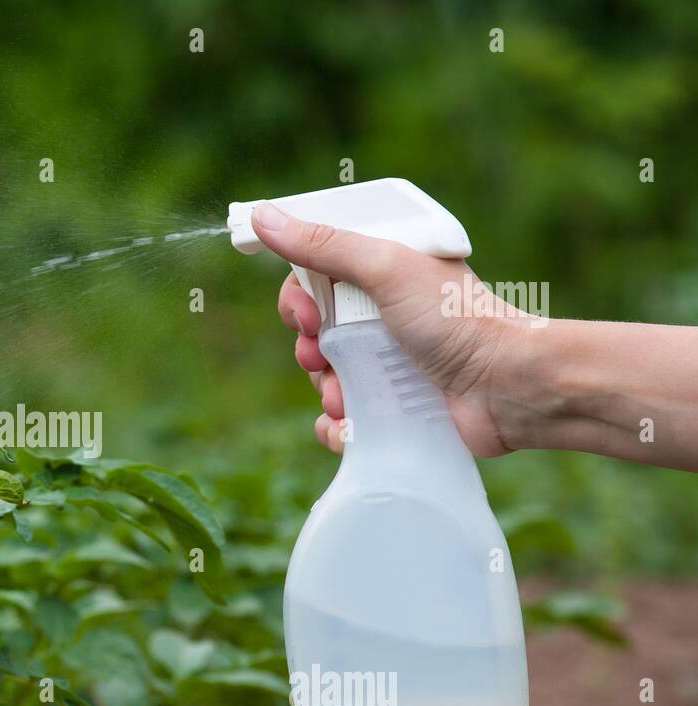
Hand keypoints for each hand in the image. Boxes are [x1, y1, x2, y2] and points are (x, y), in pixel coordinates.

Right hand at [251, 201, 521, 457]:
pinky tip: (349, 424)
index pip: (314, 280)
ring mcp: (385, 366)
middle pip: (312, 332)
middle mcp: (381, 319)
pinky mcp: (390, 411)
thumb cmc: (456, 319)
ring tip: (347, 395)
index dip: (298, 298)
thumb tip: (262, 215)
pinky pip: (340, 422)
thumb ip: (324, 244)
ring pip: (323, 378)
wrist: (507, 387)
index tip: (307, 314)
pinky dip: (336, 425)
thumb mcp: (386, 267)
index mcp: (381, 277)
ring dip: (325, 388)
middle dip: (309, 348)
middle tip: (323, 356)